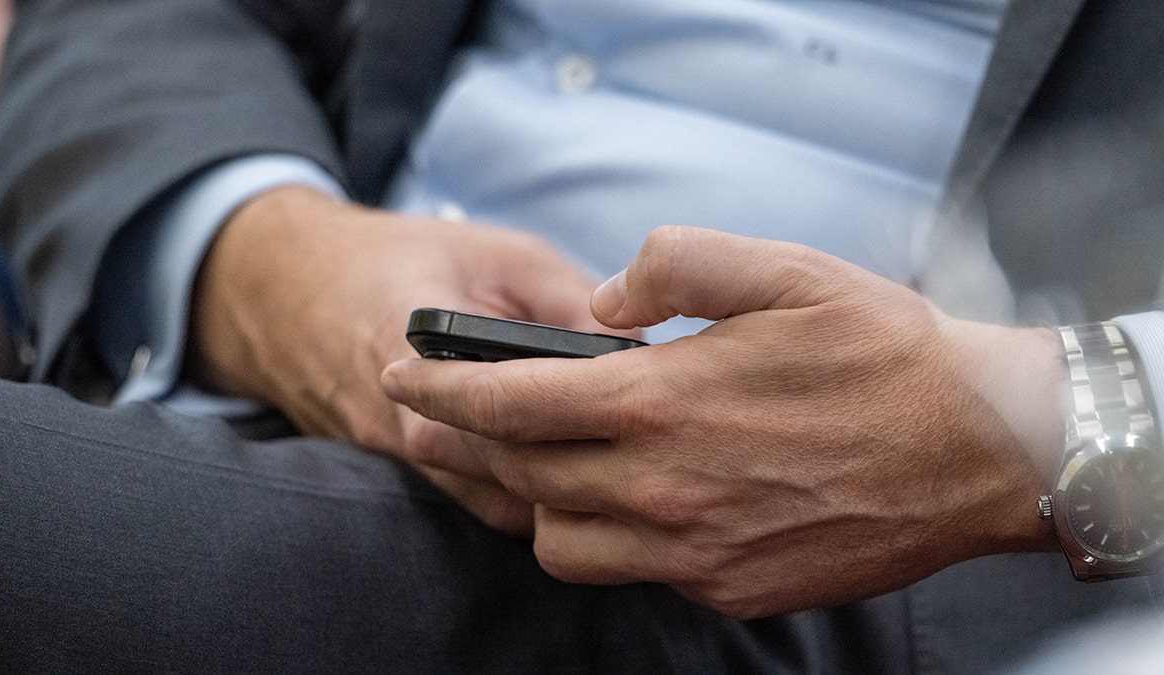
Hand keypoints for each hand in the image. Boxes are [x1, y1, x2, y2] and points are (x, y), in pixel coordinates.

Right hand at [188, 186, 607, 533]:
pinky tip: (559, 463)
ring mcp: (394, 457)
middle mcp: (403, 425)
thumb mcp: (495, 254)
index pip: (514, 426)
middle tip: (639, 452)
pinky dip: (518, 490)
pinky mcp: (395, 470)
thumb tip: (637, 350)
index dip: (583, 425)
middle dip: (580, 471)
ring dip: (552, 489)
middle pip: (512, 480)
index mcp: (425, 360)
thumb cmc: (398, 258)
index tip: (638, 413)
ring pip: (496, 504)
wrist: (286, 284)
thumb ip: (567, 300)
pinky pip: (471, 499)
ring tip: (606, 460)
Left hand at [383, 226, 1066, 617]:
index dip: (444, 387)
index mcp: (662, 402)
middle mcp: (663, 487)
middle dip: (470, 441)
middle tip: (451, 415)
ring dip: (544, 498)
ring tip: (561, 460)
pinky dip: (618, 535)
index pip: (512, 402)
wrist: (980, 451)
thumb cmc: (884, 353)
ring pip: (563, 543)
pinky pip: (636, 570)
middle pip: (521, 474)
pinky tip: (646, 498)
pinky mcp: (730, 589)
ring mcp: (694, 550)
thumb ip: (671, 268)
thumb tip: (602, 301)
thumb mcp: (780, 270)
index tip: (403, 375)